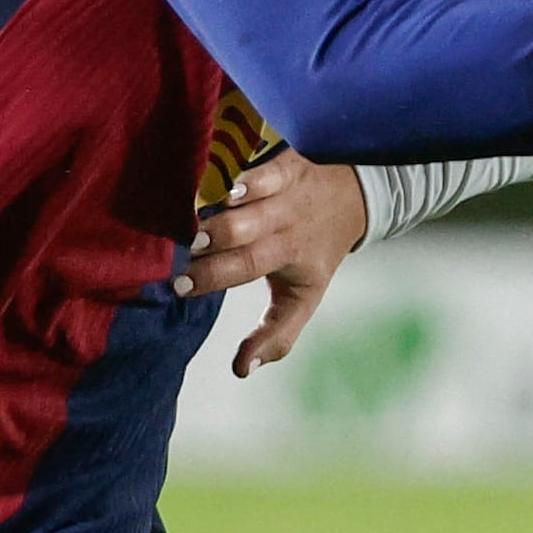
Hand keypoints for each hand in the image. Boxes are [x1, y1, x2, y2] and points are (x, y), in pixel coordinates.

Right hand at [176, 152, 370, 376]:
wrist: (354, 197)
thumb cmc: (314, 253)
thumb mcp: (303, 299)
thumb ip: (275, 335)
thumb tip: (241, 370)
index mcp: (291, 260)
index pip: (247, 269)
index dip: (212, 278)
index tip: (180, 287)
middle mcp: (290, 227)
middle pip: (244, 236)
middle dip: (210, 246)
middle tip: (177, 254)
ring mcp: (289, 193)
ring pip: (250, 203)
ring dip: (219, 214)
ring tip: (188, 225)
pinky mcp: (286, 162)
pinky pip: (262, 170)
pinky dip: (241, 179)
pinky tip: (216, 189)